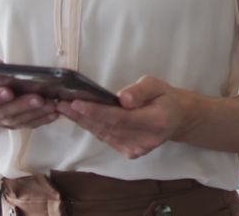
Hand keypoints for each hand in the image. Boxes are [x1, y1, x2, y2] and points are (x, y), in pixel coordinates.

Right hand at [0, 57, 58, 129]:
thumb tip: (0, 70)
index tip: (8, 91)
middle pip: (2, 113)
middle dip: (22, 106)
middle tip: (38, 99)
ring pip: (16, 121)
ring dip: (35, 114)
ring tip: (51, 105)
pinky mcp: (12, 124)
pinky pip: (27, 125)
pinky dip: (41, 119)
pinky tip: (53, 113)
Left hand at [55, 75, 191, 158]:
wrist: (177, 119)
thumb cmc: (165, 97)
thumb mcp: (157, 85)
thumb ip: (140, 91)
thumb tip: (122, 98)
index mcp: (155, 121)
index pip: (120, 118)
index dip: (97, 112)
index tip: (76, 103)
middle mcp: (144, 140)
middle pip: (108, 127)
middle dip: (82, 116)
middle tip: (60, 104)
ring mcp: (136, 149)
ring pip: (104, 134)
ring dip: (82, 122)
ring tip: (63, 108)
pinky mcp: (129, 152)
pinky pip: (106, 138)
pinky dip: (91, 127)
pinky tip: (77, 117)